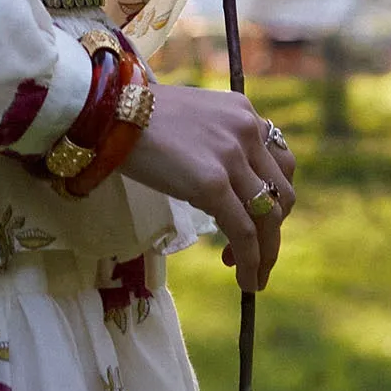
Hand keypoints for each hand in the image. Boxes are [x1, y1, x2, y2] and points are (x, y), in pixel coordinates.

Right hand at [120, 84, 295, 289]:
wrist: (108, 111)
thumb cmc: (137, 115)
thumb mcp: (192, 118)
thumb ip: (217, 141)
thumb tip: (223, 183)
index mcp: (242, 111)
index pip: (279, 163)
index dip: (273, 198)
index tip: (256, 220)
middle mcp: (246, 130)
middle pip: (282, 193)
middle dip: (273, 228)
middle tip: (253, 252)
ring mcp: (231, 156)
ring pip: (269, 217)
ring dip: (266, 252)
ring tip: (252, 275)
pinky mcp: (212, 183)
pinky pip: (244, 233)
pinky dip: (252, 261)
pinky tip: (246, 280)